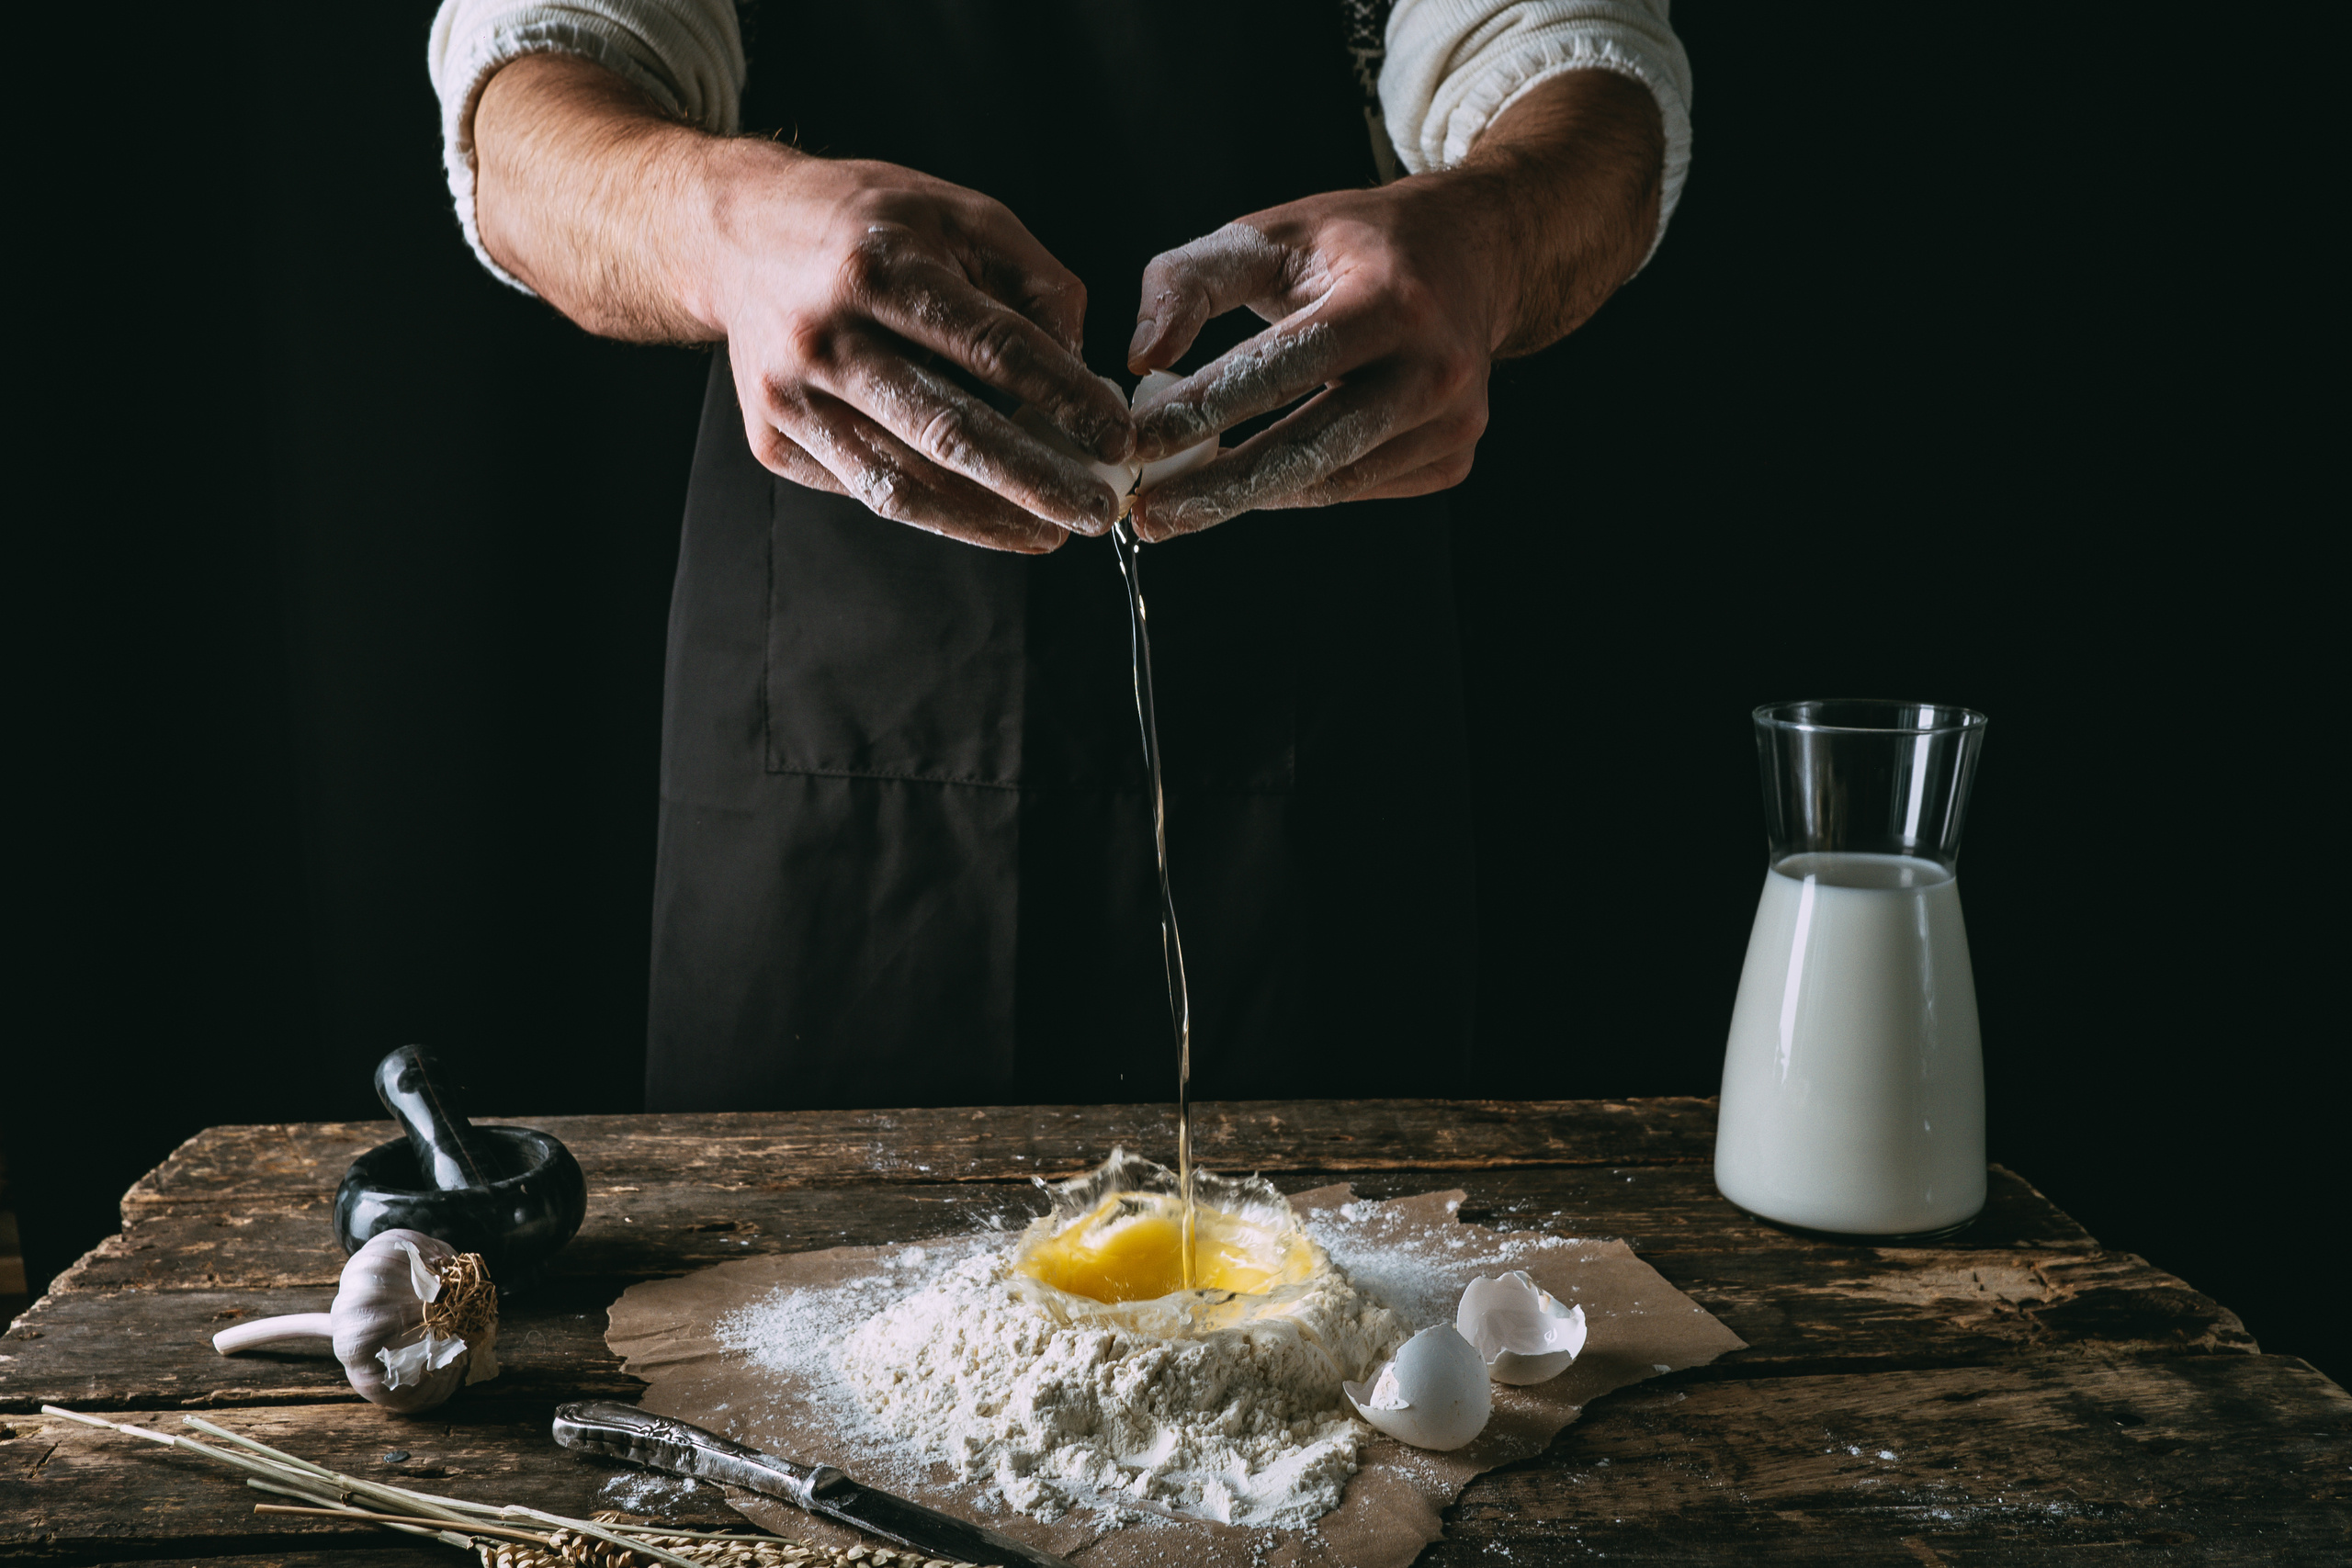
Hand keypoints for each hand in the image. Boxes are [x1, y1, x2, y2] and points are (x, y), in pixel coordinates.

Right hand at [707, 152, 1134, 551]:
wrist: (737, 238)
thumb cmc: (870, 226)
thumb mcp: (963, 216)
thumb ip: (1038, 286)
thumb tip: (1085, 375)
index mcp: (877, 266)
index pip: (993, 347)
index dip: (1064, 398)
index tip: (1117, 436)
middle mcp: (824, 337)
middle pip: (950, 431)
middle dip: (1037, 480)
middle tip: (1099, 510)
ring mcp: (790, 398)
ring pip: (905, 484)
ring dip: (989, 518)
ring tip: (1052, 532)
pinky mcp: (773, 442)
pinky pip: (868, 490)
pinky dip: (937, 512)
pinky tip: (991, 516)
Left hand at [1122, 69, 1662, 542]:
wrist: (1472, 257)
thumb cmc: (1354, 245)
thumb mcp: (1270, 235)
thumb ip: (1190, 281)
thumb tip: (1142, 359)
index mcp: (1390, 299)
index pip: (1280, 368)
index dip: (1201, 410)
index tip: (1134, 441)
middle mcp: (1434, 367)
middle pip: (1311, 447)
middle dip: (1220, 488)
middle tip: (1149, 514)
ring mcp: (1453, 421)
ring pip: (1330, 481)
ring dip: (1248, 496)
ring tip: (1178, 503)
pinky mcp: (1453, 456)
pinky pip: (1356, 488)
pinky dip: (1298, 487)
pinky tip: (1256, 477)